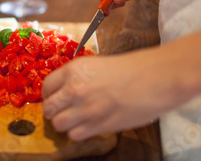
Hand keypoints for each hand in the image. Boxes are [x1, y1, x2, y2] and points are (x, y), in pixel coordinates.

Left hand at [42, 50, 183, 140]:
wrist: (154, 79)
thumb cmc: (131, 69)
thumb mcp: (96, 65)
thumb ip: (78, 78)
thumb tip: (66, 92)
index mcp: (73, 70)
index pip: (46, 87)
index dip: (49, 95)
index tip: (55, 98)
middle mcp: (74, 90)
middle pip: (49, 108)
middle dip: (54, 111)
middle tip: (63, 111)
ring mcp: (85, 109)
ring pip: (58, 124)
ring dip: (65, 124)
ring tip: (75, 120)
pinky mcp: (98, 125)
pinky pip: (75, 135)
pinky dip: (78, 133)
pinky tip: (87, 126)